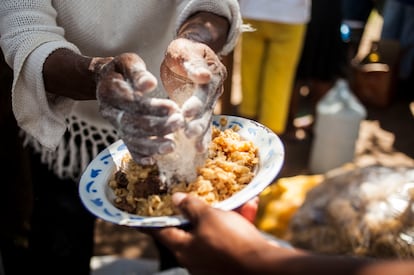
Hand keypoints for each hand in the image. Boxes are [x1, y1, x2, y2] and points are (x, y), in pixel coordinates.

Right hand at [94, 53, 183, 164]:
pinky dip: (139, 156)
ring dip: (151, 145)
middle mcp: (109, 110)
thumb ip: (138, 72)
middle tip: (179, 124)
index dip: (152, 107)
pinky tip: (153, 161)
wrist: (105, 79)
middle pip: (132, 123)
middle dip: (157, 126)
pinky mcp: (120, 133)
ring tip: (172, 146)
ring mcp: (114, 124)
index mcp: (110, 90)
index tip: (174, 108)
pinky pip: (128, 148)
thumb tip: (150, 84)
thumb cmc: (122, 69)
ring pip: (131, 139)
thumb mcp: (128, 62)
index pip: (133, 102)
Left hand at [147, 193, 271, 273]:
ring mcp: (215, 261)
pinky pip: (232, 237)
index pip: (160, 232)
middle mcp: (196, 258)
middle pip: (191, 229)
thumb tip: (176, 199)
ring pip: (215, 230)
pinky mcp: (233, 260)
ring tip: (234, 196)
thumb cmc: (230, 242)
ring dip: (225, 213)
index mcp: (184, 249)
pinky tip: (250, 206)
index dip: (149, 221)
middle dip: (198, 211)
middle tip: (196, 196)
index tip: (137, 216)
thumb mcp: (208, 218)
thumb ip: (191, 207)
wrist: (266, 269)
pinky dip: (238, 222)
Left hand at [160, 38, 226, 151]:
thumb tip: (204, 76)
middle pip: (208, 108)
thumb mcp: (184, 51)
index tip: (186, 113)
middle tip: (188, 133)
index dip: (197, 102)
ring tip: (196, 146)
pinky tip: (199, 150)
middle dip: (199, 122)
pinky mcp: (204, 109)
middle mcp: (215, 89)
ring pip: (207, 118)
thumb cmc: (183, 50)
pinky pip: (204, 124)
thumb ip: (193, 63)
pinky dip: (202, 136)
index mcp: (212, 72)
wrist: (188, 54)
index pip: (205, 90)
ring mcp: (211, 101)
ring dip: (201, 132)